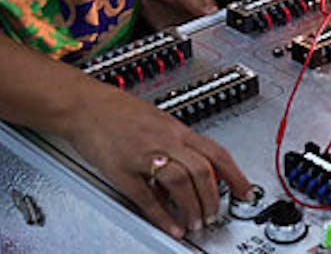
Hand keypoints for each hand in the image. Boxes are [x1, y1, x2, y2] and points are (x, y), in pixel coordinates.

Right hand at [66, 79, 252, 237]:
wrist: (84, 104)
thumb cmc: (116, 110)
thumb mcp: (156, 120)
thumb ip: (175, 144)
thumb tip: (191, 171)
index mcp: (175, 129)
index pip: (216, 152)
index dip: (235, 175)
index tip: (246, 192)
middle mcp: (164, 140)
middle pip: (202, 170)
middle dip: (213, 198)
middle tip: (214, 216)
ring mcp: (143, 154)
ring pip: (180, 182)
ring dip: (192, 207)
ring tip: (195, 224)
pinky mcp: (122, 170)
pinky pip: (146, 196)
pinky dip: (162, 215)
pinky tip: (170, 226)